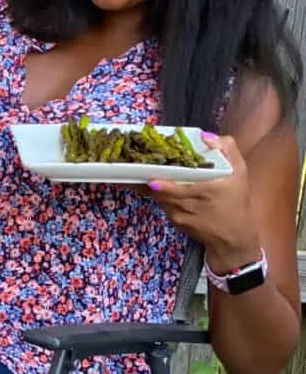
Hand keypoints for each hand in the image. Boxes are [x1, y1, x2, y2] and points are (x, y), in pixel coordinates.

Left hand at [147, 134, 261, 269]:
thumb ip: (226, 150)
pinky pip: (163, 205)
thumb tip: (205, 136)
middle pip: (162, 192)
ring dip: (150, 186)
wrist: (234, 237)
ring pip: (159, 198)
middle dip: (147, 180)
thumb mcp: (239, 172)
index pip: (178, 189)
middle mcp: (190, 206)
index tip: (151, 178)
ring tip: (137, 171)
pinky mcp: (175, 223)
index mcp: (207, 191)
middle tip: (134, 166)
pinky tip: (154, 185)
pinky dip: (159, 195)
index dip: (163, 184)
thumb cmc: (236, 201)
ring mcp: (180, 216)